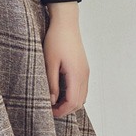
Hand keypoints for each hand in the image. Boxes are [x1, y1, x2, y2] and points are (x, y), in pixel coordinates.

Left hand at [42, 2, 88, 117]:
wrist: (66, 23)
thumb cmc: (57, 39)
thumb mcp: (50, 63)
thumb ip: (52, 84)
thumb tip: (52, 100)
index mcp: (76, 74)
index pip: (72, 102)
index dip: (61, 111)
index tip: (49, 112)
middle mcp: (84, 75)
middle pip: (79, 102)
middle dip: (66, 110)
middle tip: (51, 110)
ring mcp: (85, 72)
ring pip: (82, 97)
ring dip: (70, 103)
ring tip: (55, 102)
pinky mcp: (84, 68)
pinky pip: (82, 88)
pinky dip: (74, 95)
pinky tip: (62, 93)